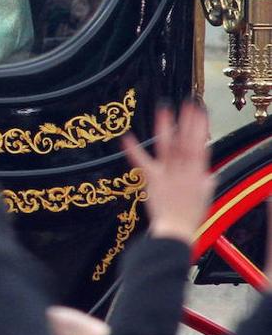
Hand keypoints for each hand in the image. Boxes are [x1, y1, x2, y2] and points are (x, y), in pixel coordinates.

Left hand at [120, 102, 213, 242]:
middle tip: (187, 102)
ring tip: (164, 108)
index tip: (200, 111)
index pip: (201, 146)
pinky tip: (126, 136)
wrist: (175, 231)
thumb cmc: (189, 216)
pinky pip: (141, 162)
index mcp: (198, 173)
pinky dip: (133, 149)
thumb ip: (205, 180)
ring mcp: (168, 174)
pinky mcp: (152, 179)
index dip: (200, 128)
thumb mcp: (205, 196)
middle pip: (187, 142)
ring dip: (166, 126)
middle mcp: (184, 171)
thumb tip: (208, 172)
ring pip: (168, 146)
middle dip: (187, 121)